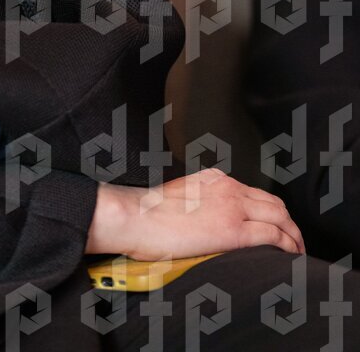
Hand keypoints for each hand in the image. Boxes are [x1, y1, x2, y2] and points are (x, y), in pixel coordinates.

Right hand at [86, 168, 305, 259]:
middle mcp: (227, 187)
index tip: (272, 224)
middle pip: (272, 202)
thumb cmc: (147, 212)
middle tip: (292, 238)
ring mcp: (232, 207)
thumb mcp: (178, 195)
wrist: (137, 217)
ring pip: (279, 216)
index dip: (268, 210)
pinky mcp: (234, 230)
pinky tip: (290, 254)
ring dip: (293, 233)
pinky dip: (288, 244)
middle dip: (288, 221)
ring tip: (296, 249)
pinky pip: (274, 235)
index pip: (253, 192)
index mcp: (212, 179)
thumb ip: (198, 200)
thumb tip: (205, 218)